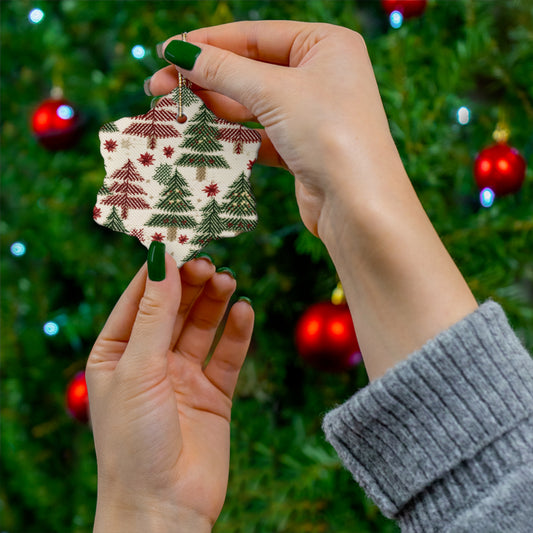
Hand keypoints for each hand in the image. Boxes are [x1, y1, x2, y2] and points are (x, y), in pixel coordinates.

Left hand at [86, 254, 252, 531]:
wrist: (164, 508)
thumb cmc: (134, 441)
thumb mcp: (139, 368)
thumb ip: (155, 313)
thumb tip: (162, 258)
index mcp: (117, 353)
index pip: (139, 298)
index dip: (159, 269)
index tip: (179, 239)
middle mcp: (150, 361)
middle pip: (174, 308)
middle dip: (191, 283)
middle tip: (209, 262)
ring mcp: (183, 376)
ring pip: (202, 326)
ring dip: (215, 302)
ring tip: (228, 280)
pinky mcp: (214, 393)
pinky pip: (227, 354)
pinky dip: (237, 332)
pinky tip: (245, 311)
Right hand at [149, 21, 476, 379]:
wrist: (360, 206)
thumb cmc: (330, 135)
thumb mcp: (274, 92)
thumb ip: (223, 70)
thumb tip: (179, 51)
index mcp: (325, 44)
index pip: (254, 36)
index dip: (207, 43)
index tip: (166, 52)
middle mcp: (321, 75)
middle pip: (249, 70)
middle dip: (204, 79)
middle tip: (158, 88)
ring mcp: (311, 114)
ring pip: (251, 104)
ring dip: (212, 108)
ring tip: (171, 112)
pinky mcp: (301, 148)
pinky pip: (258, 134)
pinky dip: (231, 135)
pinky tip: (200, 136)